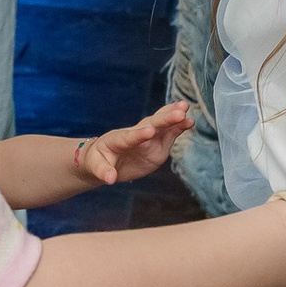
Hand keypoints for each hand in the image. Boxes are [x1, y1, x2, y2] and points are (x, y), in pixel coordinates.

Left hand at [72, 99, 190, 187]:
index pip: (129, 136)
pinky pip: (169, 134)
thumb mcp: (95, 167)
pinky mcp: (158, 144)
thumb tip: (109, 179)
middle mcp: (135, 134)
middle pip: (150, 124)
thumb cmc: (98, 161)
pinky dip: (179, 127)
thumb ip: (103, 171)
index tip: (149, 131)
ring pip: (162, 125)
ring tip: (186, 108)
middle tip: (179, 112)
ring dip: (173, 116)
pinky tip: (190, 121)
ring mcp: (148, 138)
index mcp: (118, 139)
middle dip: (164, 119)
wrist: (106, 159)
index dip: (139, 134)